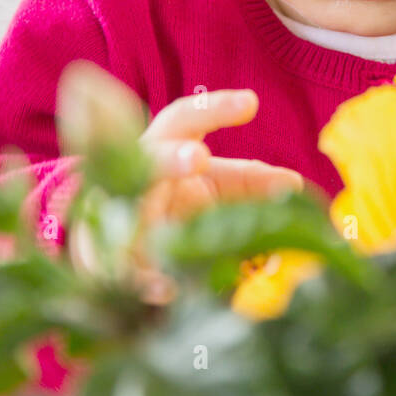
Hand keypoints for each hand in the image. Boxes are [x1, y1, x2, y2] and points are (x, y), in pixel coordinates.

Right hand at [70, 88, 302, 301]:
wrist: (119, 238)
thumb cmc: (176, 198)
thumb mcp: (213, 184)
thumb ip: (251, 183)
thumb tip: (293, 183)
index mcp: (162, 145)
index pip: (184, 118)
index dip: (214, 108)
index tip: (252, 103)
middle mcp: (132, 173)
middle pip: (145, 158)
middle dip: (168, 158)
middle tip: (198, 159)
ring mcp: (112, 212)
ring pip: (124, 210)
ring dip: (148, 219)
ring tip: (181, 226)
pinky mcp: (103, 254)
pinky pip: (119, 266)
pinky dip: (142, 280)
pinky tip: (166, 292)